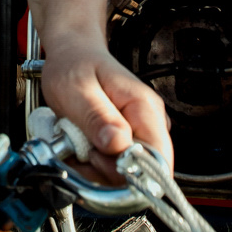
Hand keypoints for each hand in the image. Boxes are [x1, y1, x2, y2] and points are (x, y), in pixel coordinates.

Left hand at [36, 33, 171, 183]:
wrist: (73, 55)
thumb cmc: (75, 66)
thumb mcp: (76, 89)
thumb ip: (97, 117)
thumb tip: (118, 145)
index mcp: (144, 108)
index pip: (159, 158)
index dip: (131, 173)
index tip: (96, 159)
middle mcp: (149, 124)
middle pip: (139, 173)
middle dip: (101, 170)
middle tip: (75, 144)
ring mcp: (138, 135)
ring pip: (122, 176)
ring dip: (91, 168)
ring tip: (73, 140)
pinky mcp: (126, 144)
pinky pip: (112, 170)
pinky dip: (89, 165)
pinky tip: (77, 146)